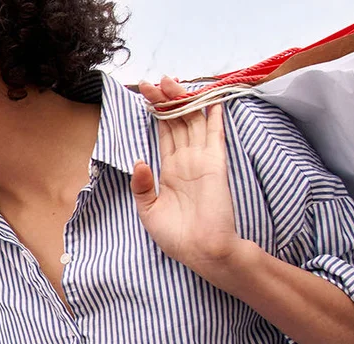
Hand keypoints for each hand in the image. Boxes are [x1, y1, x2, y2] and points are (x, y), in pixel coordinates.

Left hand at [132, 77, 251, 274]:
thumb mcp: (149, 211)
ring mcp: (201, 161)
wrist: (202, 252)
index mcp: (170, 170)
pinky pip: (214, 137)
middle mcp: (186, 161)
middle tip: (154, 80)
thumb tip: (138, 161)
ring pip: (192, 123)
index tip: (146, 94)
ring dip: (183, 102)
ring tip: (171, 81)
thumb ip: (142, 186)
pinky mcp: (215, 166)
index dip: (156, 113)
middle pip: (176, 122)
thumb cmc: (178, 237)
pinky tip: (211, 100)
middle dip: (165, 100)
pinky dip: (214, 118)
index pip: (164, 133)